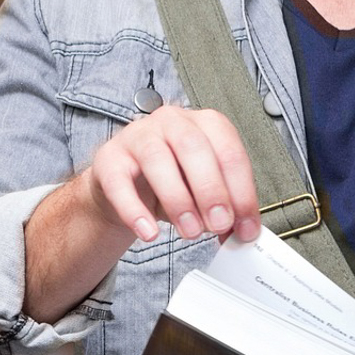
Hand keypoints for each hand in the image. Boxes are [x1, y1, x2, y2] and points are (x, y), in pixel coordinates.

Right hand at [83, 105, 261, 245]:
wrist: (126, 184)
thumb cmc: (172, 180)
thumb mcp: (204, 192)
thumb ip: (225, 208)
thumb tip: (243, 233)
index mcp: (205, 124)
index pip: (230, 152)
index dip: (242, 192)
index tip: (246, 226)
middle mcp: (172, 121)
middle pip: (194, 147)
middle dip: (211, 190)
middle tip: (220, 224)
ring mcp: (138, 135)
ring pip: (157, 159)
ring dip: (178, 200)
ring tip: (190, 231)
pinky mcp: (109, 158)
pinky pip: (119, 182)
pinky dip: (135, 211)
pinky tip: (149, 232)